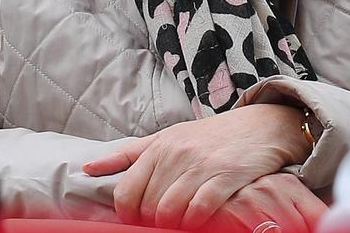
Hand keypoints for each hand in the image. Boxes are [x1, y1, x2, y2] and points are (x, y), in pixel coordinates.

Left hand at [83, 103, 312, 228]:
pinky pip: (200, 209)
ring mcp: (201, 165)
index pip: (126, 191)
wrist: (262, 125)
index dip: (128, 215)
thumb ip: (128, 154)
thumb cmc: (210, 137)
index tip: (140, 221)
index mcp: (157, 147)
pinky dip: (195, 222)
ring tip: (181, 226)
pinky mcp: (225, 176)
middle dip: (153, 223)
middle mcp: (175, 154)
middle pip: (148, 206)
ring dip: (173, 226)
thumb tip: (87, 168)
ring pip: (170, 211)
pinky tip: (199, 222)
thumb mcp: (166, 138)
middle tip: (164, 225)